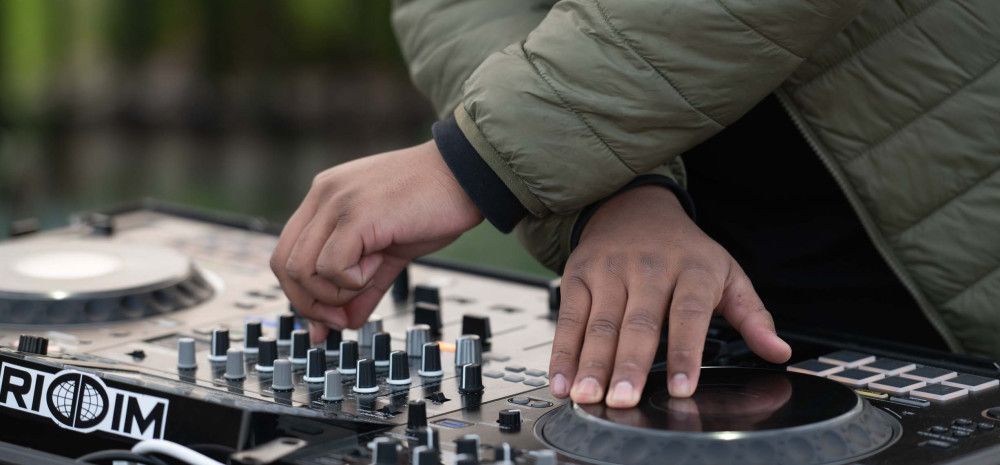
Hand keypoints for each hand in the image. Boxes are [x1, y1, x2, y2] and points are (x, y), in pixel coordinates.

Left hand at [270, 141, 481, 338]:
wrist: (466, 175)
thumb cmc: (434, 204)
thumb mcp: (389, 251)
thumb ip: (364, 285)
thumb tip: (347, 322)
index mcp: (325, 197)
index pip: (286, 254)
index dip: (300, 294)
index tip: (326, 320)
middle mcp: (323, 196)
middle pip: (285, 265)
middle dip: (311, 303)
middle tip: (342, 316)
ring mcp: (336, 203)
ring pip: (303, 270)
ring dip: (336, 291)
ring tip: (371, 275)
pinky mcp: (357, 215)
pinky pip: (332, 266)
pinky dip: (352, 281)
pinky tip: (378, 265)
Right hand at [548, 185, 790, 406]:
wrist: (633, 206)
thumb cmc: (684, 250)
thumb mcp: (726, 273)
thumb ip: (752, 315)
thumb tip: (778, 351)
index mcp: (693, 269)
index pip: (689, 314)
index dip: (685, 353)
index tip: (683, 388)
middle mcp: (649, 267)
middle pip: (639, 323)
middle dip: (629, 364)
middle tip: (624, 400)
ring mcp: (610, 269)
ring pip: (600, 323)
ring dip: (592, 363)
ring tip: (588, 396)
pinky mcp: (578, 274)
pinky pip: (569, 318)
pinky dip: (563, 352)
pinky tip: (561, 380)